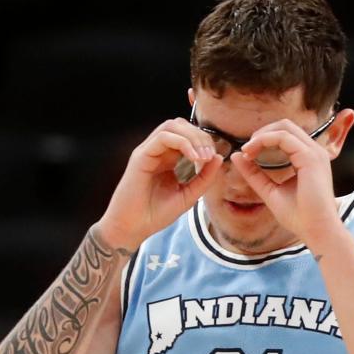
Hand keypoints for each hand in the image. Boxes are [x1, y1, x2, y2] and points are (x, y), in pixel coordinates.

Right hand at [97, 118, 223, 249]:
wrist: (134, 227)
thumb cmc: (157, 214)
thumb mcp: (189, 195)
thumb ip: (204, 178)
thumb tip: (219, 157)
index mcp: (168, 158)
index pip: (188, 135)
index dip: (204, 141)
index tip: (214, 159)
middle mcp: (157, 151)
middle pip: (181, 125)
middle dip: (200, 136)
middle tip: (210, 155)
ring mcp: (148, 151)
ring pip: (172, 126)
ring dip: (192, 137)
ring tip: (203, 157)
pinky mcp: (141, 156)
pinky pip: (163, 137)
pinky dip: (182, 143)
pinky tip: (194, 158)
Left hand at [231, 118, 341, 247]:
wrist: (316, 231)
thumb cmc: (300, 217)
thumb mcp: (270, 191)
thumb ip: (255, 174)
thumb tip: (236, 156)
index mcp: (308, 159)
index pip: (285, 135)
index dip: (263, 139)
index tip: (247, 155)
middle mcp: (314, 152)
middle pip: (285, 125)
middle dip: (261, 132)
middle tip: (246, 149)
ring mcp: (314, 153)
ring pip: (284, 127)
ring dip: (261, 135)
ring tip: (247, 151)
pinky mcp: (310, 157)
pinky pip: (283, 137)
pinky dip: (264, 140)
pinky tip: (252, 153)